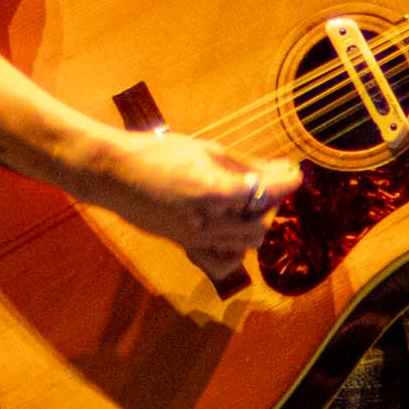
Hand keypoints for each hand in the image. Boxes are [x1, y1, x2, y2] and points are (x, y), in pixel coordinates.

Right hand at [90, 130, 304, 279]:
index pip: (267, 192)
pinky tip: (228, 225)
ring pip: (246, 242)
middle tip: (267, 182)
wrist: (113, 175)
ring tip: (247, 201)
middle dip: (271, 203)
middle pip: (261, 223)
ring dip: (255, 222)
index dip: (288, 182)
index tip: (295, 172)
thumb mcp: (206, 150)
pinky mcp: (185, 245)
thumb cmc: (157, 154)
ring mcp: (196, 239)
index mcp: (214, 191)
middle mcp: (208, 222)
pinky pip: (223, 257)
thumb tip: (282, 169)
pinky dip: (235, 244)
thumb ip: (246, 165)